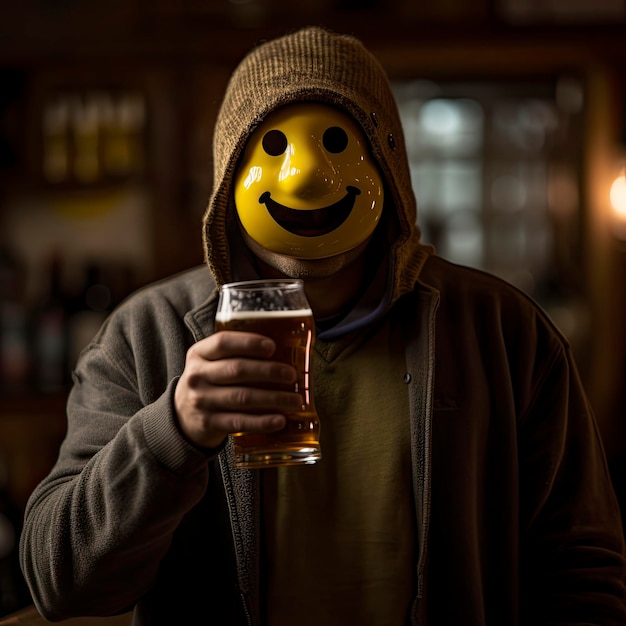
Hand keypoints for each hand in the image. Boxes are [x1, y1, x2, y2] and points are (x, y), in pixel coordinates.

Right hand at [174, 331, 300, 449]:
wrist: (182, 417)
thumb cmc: (209, 383)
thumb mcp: (210, 363)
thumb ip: (234, 354)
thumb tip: (283, 350)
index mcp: (199, 354)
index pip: (223, 342)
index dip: (249, 343)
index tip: (272, 346)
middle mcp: (197, 376)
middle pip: (237, 369)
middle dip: (269, 371)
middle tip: (292, 375)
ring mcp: (201, 401)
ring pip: (243, 397)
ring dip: (274, 398)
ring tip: (296, 400)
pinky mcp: (208, 423)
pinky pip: (239, 422)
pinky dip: (262, 422)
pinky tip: (280, 420)